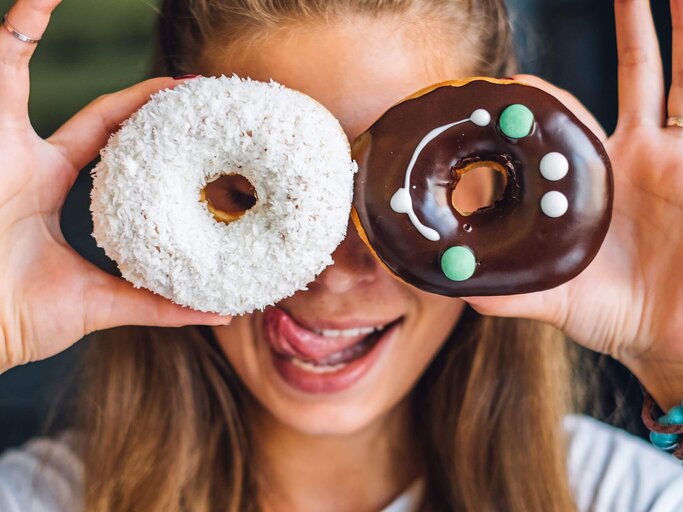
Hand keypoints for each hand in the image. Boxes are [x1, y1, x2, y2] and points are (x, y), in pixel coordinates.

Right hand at [0, 0, 230, 371]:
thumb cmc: (14, 318)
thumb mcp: (100, 303)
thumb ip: (158, 303)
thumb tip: (222, 312)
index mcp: (52, 192)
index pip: (111, 148)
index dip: (148, 132)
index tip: (193, 123)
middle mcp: (27, 161)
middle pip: (92, 114)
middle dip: (139, 99)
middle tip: (188, 85)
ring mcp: (2, 142)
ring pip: (22, 66)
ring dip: (43, 26)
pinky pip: (0, 60)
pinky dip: (20, 28)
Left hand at [466, 0, 682, 406]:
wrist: (671, 331)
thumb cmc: (613, 316)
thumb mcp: (554, 300)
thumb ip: (506, 292)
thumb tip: (448, 288)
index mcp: (582, 183)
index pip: (555, 126)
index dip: (535, 102)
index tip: (510, 80)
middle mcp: (625, 159)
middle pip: (622, 83)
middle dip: (626, 34)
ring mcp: (665, 155)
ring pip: (665, 78)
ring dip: (667, 31)